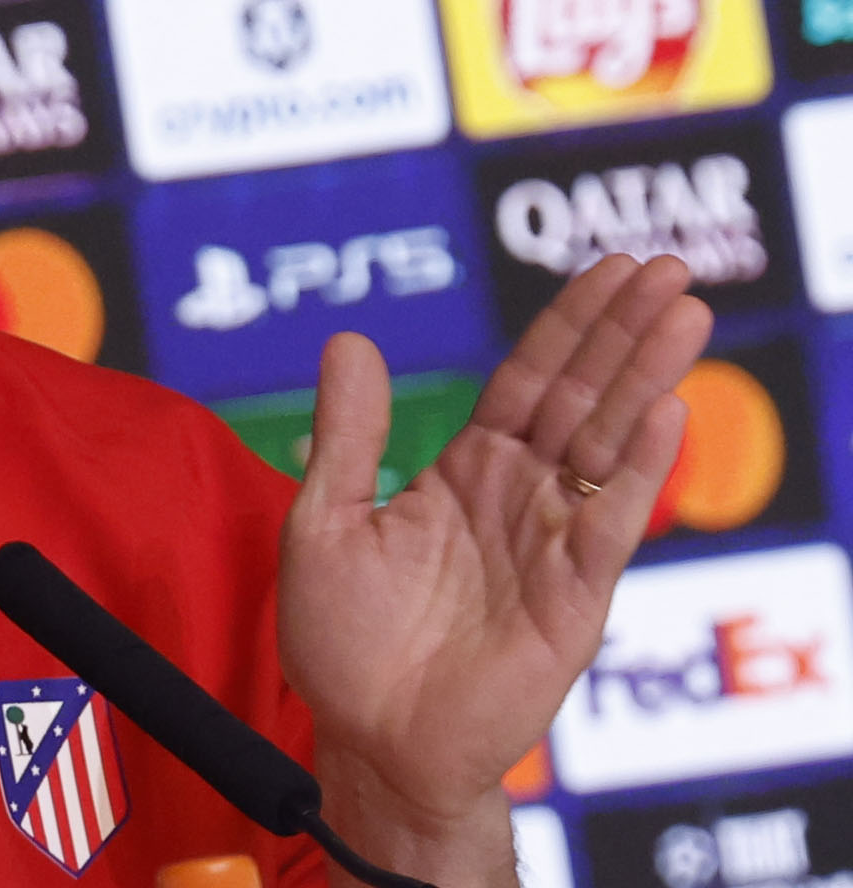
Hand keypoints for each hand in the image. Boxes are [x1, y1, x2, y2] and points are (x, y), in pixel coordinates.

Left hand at [278, 254, 710, 883]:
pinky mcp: (573, 599)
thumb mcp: (324, 521)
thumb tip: (349, 339)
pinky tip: (664, 411)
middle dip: (623, 331)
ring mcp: (552, 545)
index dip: (568, 324)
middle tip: (668, 267)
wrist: (368, 742)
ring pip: (607, 445)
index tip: (610, 268)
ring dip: (646, 378)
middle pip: (582, 396)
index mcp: (466, 472)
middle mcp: (519, 498)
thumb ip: (348, 435)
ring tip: (684, 313)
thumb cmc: (344, 642)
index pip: (528, 379)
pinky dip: (638, 467)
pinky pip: (610, 523)